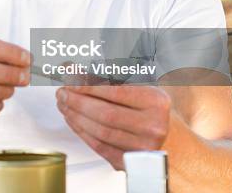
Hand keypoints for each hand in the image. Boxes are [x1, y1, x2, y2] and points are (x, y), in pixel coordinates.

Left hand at [56, 85, 170, 169]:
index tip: (70, 81)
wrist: (169, 139)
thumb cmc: (146, 109)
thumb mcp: (134, 87)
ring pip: (100, 132)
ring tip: (64, 105)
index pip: (116, 92)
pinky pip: (100, 147)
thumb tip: (70, 69)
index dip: (89, 86)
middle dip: (78, 102)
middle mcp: (154, 126)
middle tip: (62, 93)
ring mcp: (143, 147)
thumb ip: (103, 77)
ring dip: (76, 117)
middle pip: (106, 114)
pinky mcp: (131, 162)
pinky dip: (82, 132)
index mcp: (156, 102)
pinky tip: (73, 120)